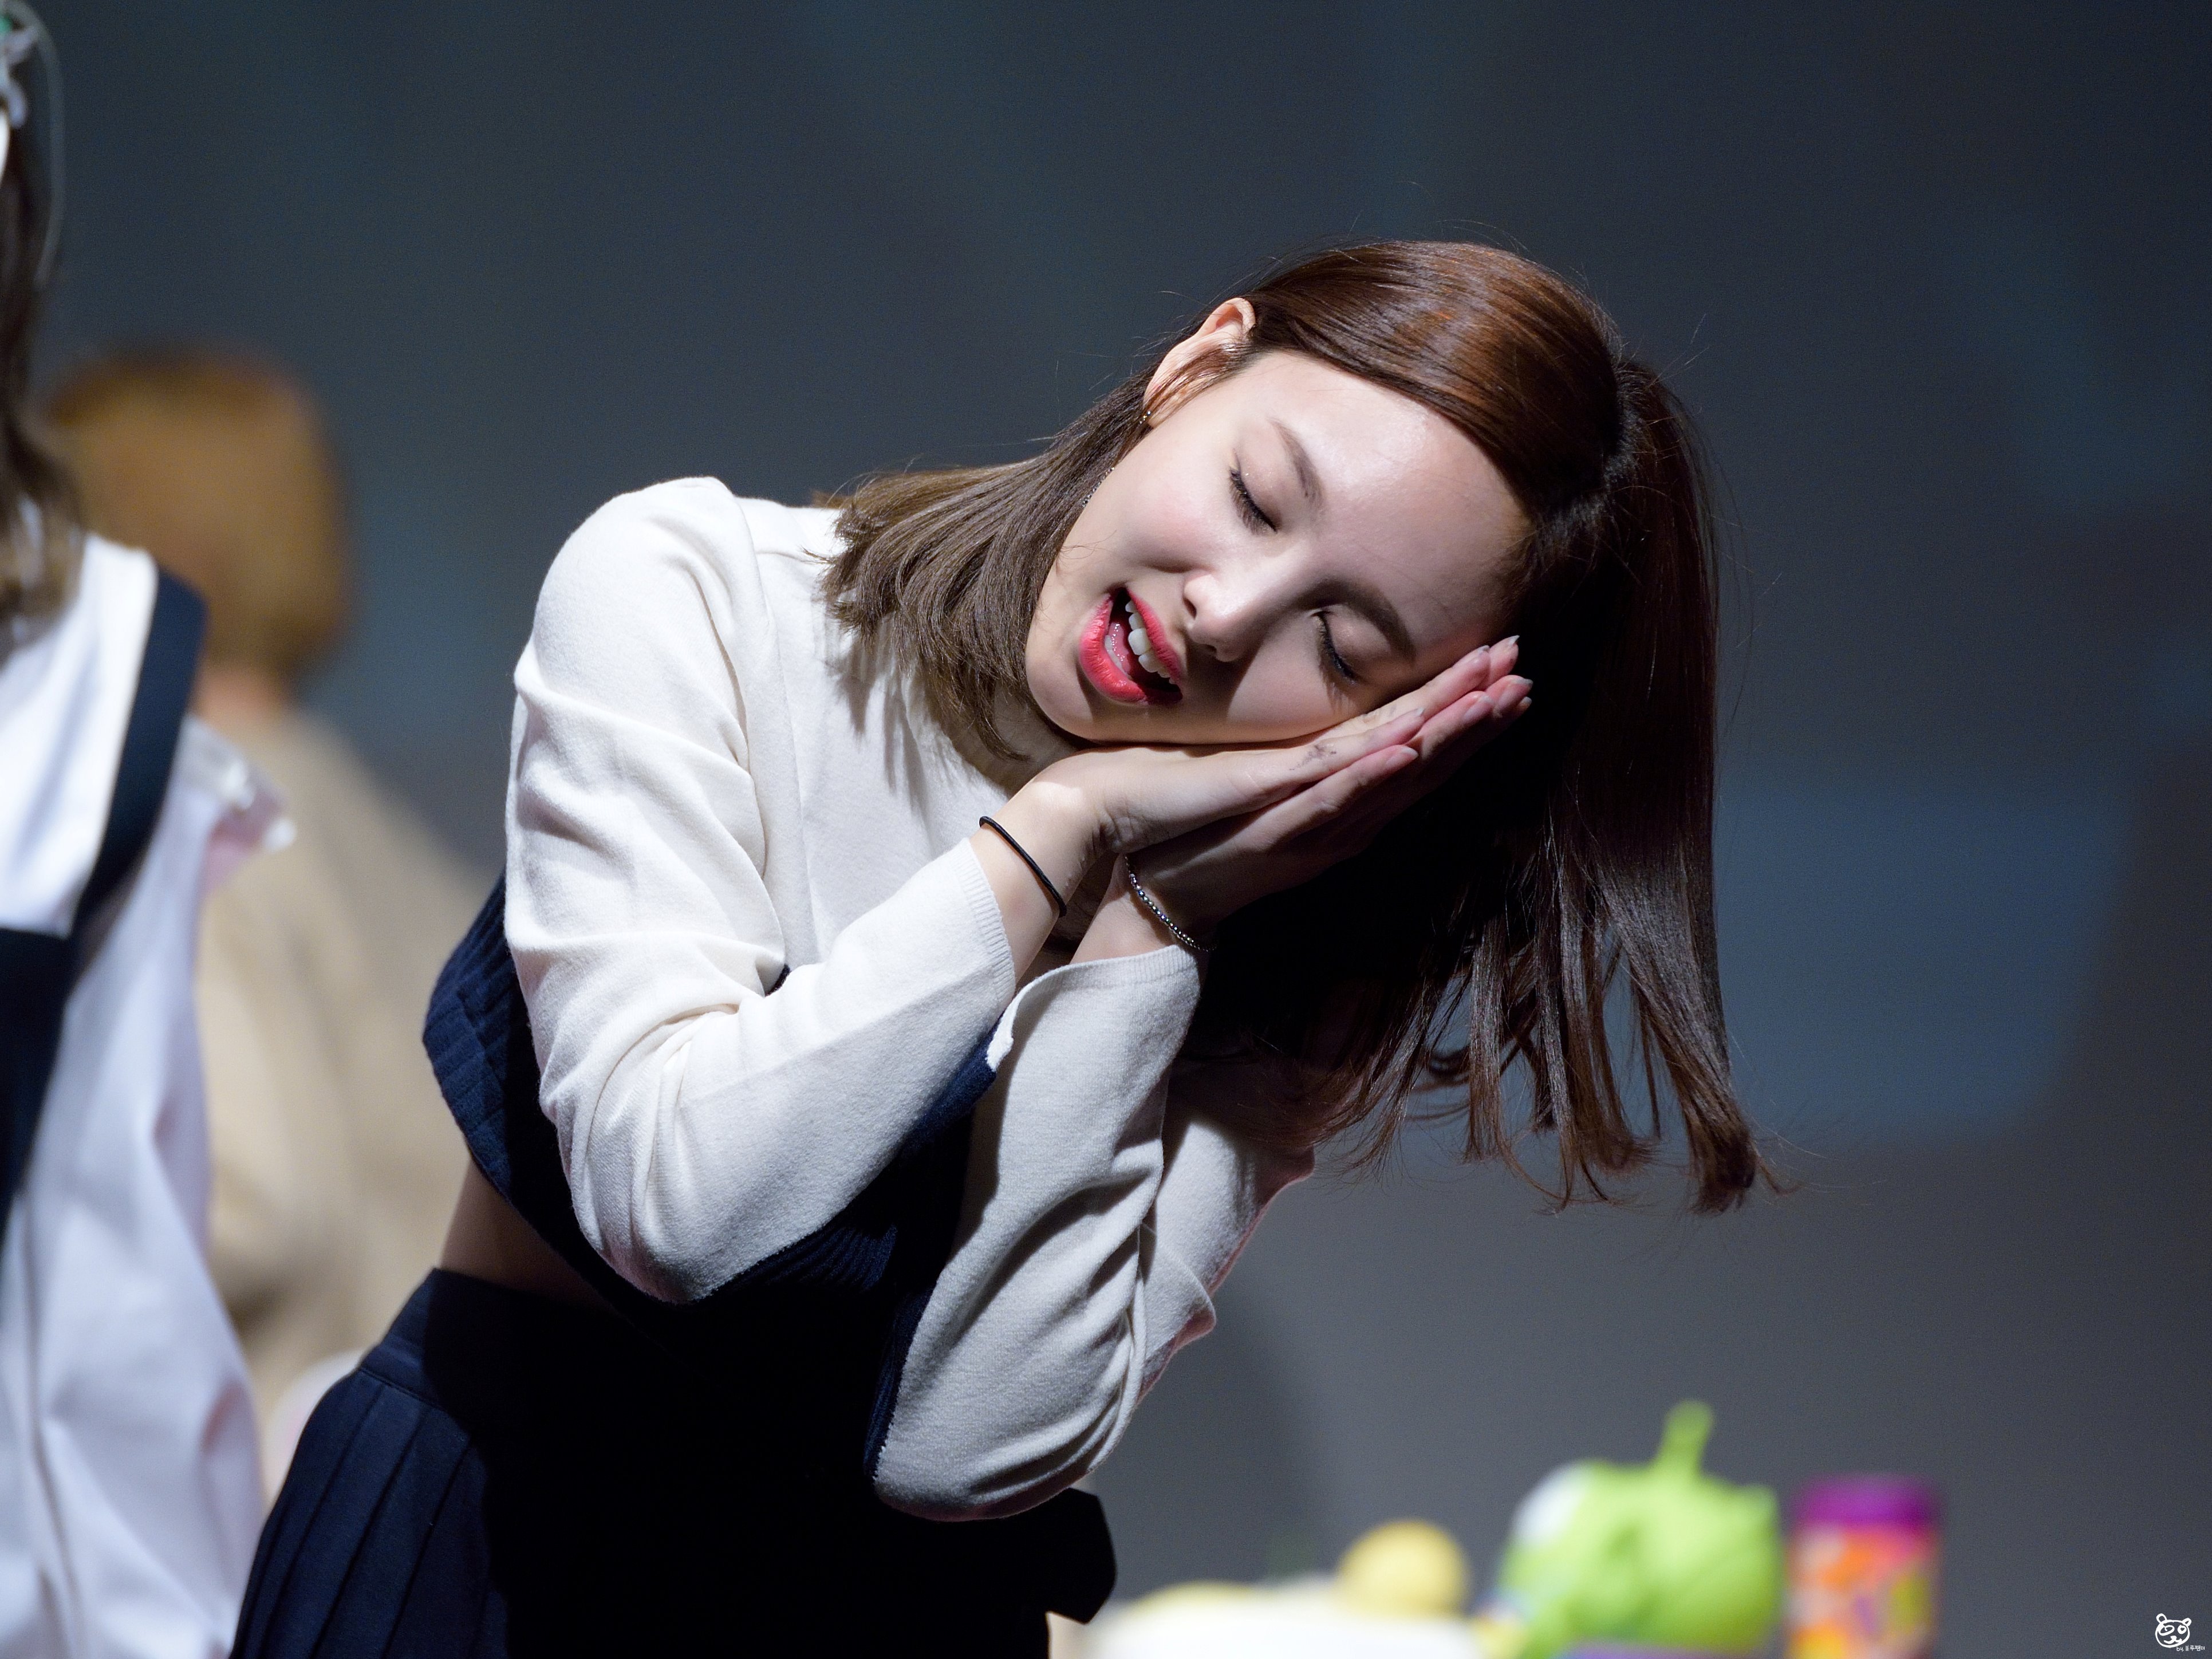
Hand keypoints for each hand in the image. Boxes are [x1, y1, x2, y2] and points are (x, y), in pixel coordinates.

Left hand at [1109, 640, 1529, 938]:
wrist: (1162, 896)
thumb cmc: (1217, 838)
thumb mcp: (1282, 795)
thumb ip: (1322, 769)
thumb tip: (1357, 731)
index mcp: (1352, 804)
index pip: (1424, 752)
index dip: (1469, 716)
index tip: (1513, 673)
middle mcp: (1350, 821)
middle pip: (1427, 763)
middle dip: (1476, 719)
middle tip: (1524, 674)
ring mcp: (1321, 830)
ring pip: (1396, 779)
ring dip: (1445, 741)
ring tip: (1489, 703)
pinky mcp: (1282, 836)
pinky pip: (1334, 803)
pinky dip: (1370, 779)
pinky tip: (1404, 752)